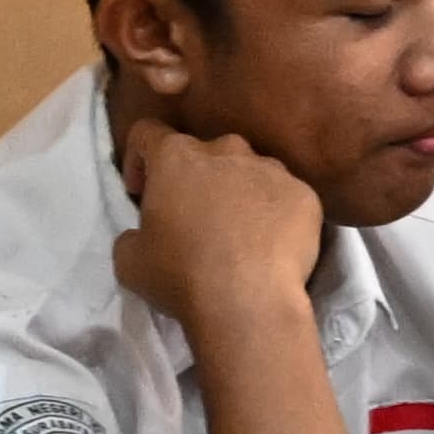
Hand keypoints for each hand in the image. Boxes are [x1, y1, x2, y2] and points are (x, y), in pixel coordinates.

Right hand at [113, 112, 326, 345]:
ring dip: (239, 192)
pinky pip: (285, 196)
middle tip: (193, 218)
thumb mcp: (128, 260)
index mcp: (177, 157)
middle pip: (205, 152)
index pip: (148, 133)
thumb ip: (132, 233)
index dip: (139, 159)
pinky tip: (270, 245)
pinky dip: (275, 213)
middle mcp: (227, 150)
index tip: (142, 191)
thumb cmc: (181, 275)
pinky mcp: (305, 194)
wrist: (248, 301)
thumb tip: (142, 234)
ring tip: (239, 233)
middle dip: (196, 178)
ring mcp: (272, 169)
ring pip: (250, 171)